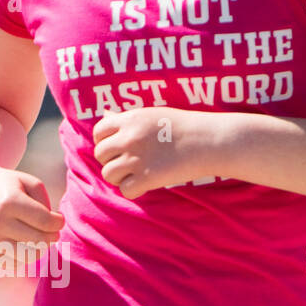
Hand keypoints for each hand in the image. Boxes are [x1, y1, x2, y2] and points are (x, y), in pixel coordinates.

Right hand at [0, 163, 63, 250]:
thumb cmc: (7, 187)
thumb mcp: (28, 183)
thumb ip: (46, 202)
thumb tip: (52, 227)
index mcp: (10, 201)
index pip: (45, 222)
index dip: (58, 223)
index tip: (58, 220)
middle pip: (39, 241)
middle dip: (52, 237)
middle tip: (52, 232)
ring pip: (28, 257)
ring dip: (39, 250)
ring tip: (39, 239)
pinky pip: (13, 265)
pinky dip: (23, 258)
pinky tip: (23, 245)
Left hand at [92, 108, 217, 199]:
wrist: (207, 141)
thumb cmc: (182, 127)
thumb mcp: (151, 115)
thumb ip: (127, 118)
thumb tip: (106, 114)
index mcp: (130, 119)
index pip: (99, 132)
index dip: (104, 142)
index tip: (116, 149)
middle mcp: (129, 137)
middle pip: (100, 155)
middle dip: (111, 161)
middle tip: (128, 164)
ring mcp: (136, 158)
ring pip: (108, 175)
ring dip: (120, 178)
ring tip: (135, 175)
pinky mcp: (147, 178)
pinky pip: (125, 191)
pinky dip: (133, 191)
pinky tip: (145, 185)